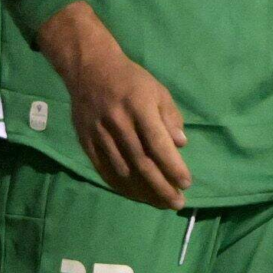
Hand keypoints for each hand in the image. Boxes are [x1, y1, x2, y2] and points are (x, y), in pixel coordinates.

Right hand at [39, 2, 190, 209]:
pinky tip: (135, 195)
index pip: (158, 144)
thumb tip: (180, 145)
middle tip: (177, 203)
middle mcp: (118, 123)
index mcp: (139, 108)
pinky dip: (121, 186)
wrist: (89, 69)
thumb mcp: (158, 91)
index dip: (172, 167)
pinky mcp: (86, 141)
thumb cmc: (131, 80)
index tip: (186, 183)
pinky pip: (103, 169)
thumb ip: (170, 118)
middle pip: (141, 162)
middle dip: (161, 187)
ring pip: (122, 170)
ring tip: (160, 203)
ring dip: (143, 191)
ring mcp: (99, 133)